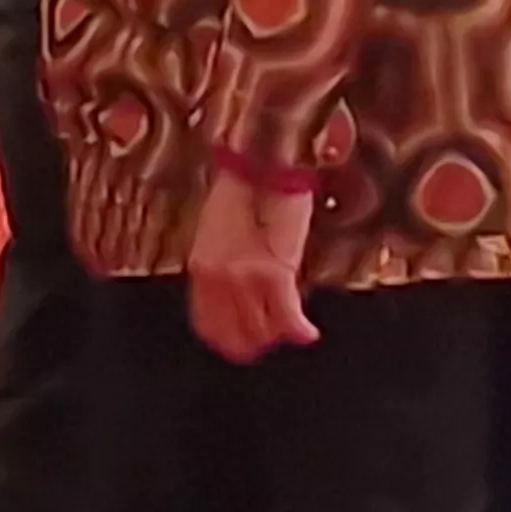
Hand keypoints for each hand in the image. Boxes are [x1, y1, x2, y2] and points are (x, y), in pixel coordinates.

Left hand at [184, 168, 320, 363]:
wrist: (264, 162)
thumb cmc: (245, 192)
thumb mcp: (220, 234)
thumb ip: (223, 267)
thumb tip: (236, 297)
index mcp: (202, 267)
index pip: (207, 324)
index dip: (225, 342)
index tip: (241, 348)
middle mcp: (217, 277)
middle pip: (236, 333)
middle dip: (255, 342)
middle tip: (271, 341)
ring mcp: (244, 277)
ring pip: (262, 329)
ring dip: (278, 334)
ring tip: (290, 329)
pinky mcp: (275, 271)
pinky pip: (286, 315)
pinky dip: (299, 328)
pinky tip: (308, 333)